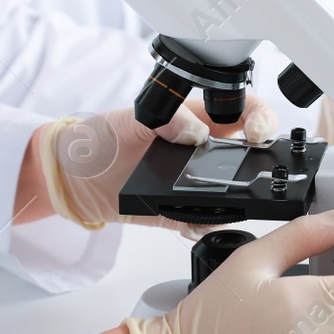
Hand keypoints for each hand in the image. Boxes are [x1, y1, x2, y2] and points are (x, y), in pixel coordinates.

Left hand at [36, 96, 277, 234]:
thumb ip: (163, 119)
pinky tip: (199, 222)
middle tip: (258, 168)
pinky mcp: (180, 210)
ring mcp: (193, 181)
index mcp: (194, 116)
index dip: (260, 117)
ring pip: (234, 188)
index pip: (242, 109)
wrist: (71, 178)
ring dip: (238, 197)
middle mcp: (200, 148)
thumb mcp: (128, 120)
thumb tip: (195, 130)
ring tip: (230, 202)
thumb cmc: (97, 138)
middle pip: (248, 151)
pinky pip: (207, 219)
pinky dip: (209, 224)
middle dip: (262, 160)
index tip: (258, 132)